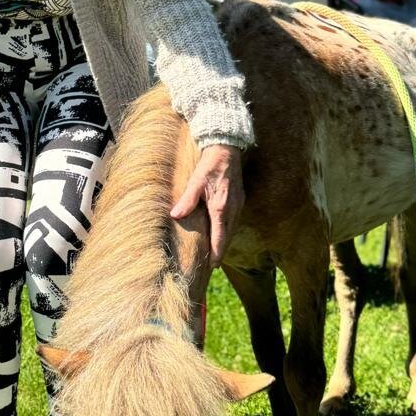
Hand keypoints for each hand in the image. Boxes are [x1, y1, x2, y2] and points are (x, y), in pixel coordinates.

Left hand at [170, 144, 243, 264]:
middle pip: (228, 237)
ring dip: (224, 241)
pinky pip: (234, 220)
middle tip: (212, 265)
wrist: (226, 149)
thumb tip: (175, 216)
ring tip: (215, 253)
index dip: (217, 253)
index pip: (220, 237)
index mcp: (221, 207)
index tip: (212, 266)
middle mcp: (233, 209)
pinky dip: (227, 230)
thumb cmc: (209, 165)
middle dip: (220, 251)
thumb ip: (187, 200)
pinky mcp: (239, 200)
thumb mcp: (195, 182)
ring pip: (232, 229)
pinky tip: (221, 232)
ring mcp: (238, 204)